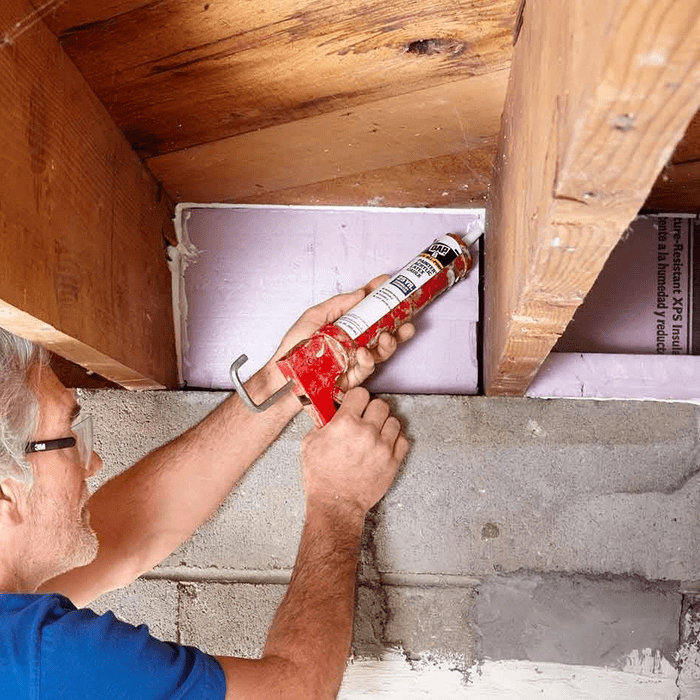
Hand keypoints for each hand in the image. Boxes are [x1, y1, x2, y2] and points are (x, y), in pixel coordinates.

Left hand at [273, 276, 414, 388]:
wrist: (284, 375)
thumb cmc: (295, 347)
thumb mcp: (314, 317)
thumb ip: (338, 304)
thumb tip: (361, 293)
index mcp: (346, 325)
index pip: (368, 309)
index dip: (379, 296)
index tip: (389, 283)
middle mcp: (355, 341)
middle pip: (383, 331)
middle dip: (399, 324)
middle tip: (407, 317)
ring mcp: (355, 359)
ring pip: (382, 350)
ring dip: (390, 342)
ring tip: (389, 335)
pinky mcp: (353, 377)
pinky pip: (367, 368)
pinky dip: (368, 359)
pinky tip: (364, 353)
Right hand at [301, 387, 409, 515]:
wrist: (336, 504)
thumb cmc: (320, 476)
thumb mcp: (309, 443)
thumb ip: (322, 422)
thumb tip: (330, 411)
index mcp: (345, 423)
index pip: (360, 393)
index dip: (356, 398)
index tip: (354, 405)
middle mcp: (367, 432)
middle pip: (380, 404)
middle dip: (371, 409)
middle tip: (365, 419)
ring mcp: (383, 447)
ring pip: (394, 420)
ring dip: (384, 424)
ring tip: (375, 433)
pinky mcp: (393, 461)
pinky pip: (403, 439)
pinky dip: (395, 439)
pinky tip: (385, 444)